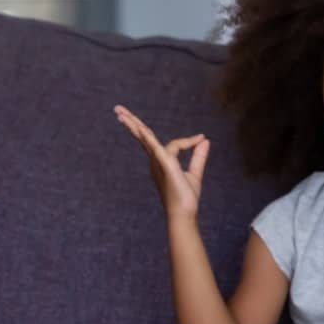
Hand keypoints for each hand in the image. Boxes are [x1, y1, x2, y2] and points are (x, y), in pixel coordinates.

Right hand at [114, 104, 208, 219]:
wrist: (184, 214)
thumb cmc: (185, 197)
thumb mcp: (194, 173)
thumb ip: (198, 156)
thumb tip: (204, 140)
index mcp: (161, 162)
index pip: (174, 144)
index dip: (189, 141)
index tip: (202, 138)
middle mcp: (155, 161)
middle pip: (143, 137)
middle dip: (132, 122)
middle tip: (118, 109)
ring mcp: (158, 162)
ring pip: (145, 138)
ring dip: (133, 124)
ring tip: (119, 112)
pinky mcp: (165, 165)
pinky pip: (156, 148)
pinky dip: (148, 138)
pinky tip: (141, 129)